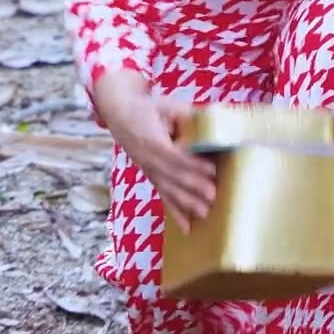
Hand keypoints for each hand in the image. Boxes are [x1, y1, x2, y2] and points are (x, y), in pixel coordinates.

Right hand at [93, 72, 216, 233]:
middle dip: (193, 187)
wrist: (120, 114)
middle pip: (172, 176)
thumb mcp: (166, 105)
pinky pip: (163, 197)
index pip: (174, 155)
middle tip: (213, 196)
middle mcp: (148, 159)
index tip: (212, 170)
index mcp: (152, 140)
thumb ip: (186, 115)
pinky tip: (187, 228)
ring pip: (168, 190)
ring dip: (186, 203)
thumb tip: (210, 123)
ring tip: (204, 213)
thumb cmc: (147, 109)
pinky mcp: (151, 177)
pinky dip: (175, 213)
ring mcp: (148, 171)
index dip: (193, 164)